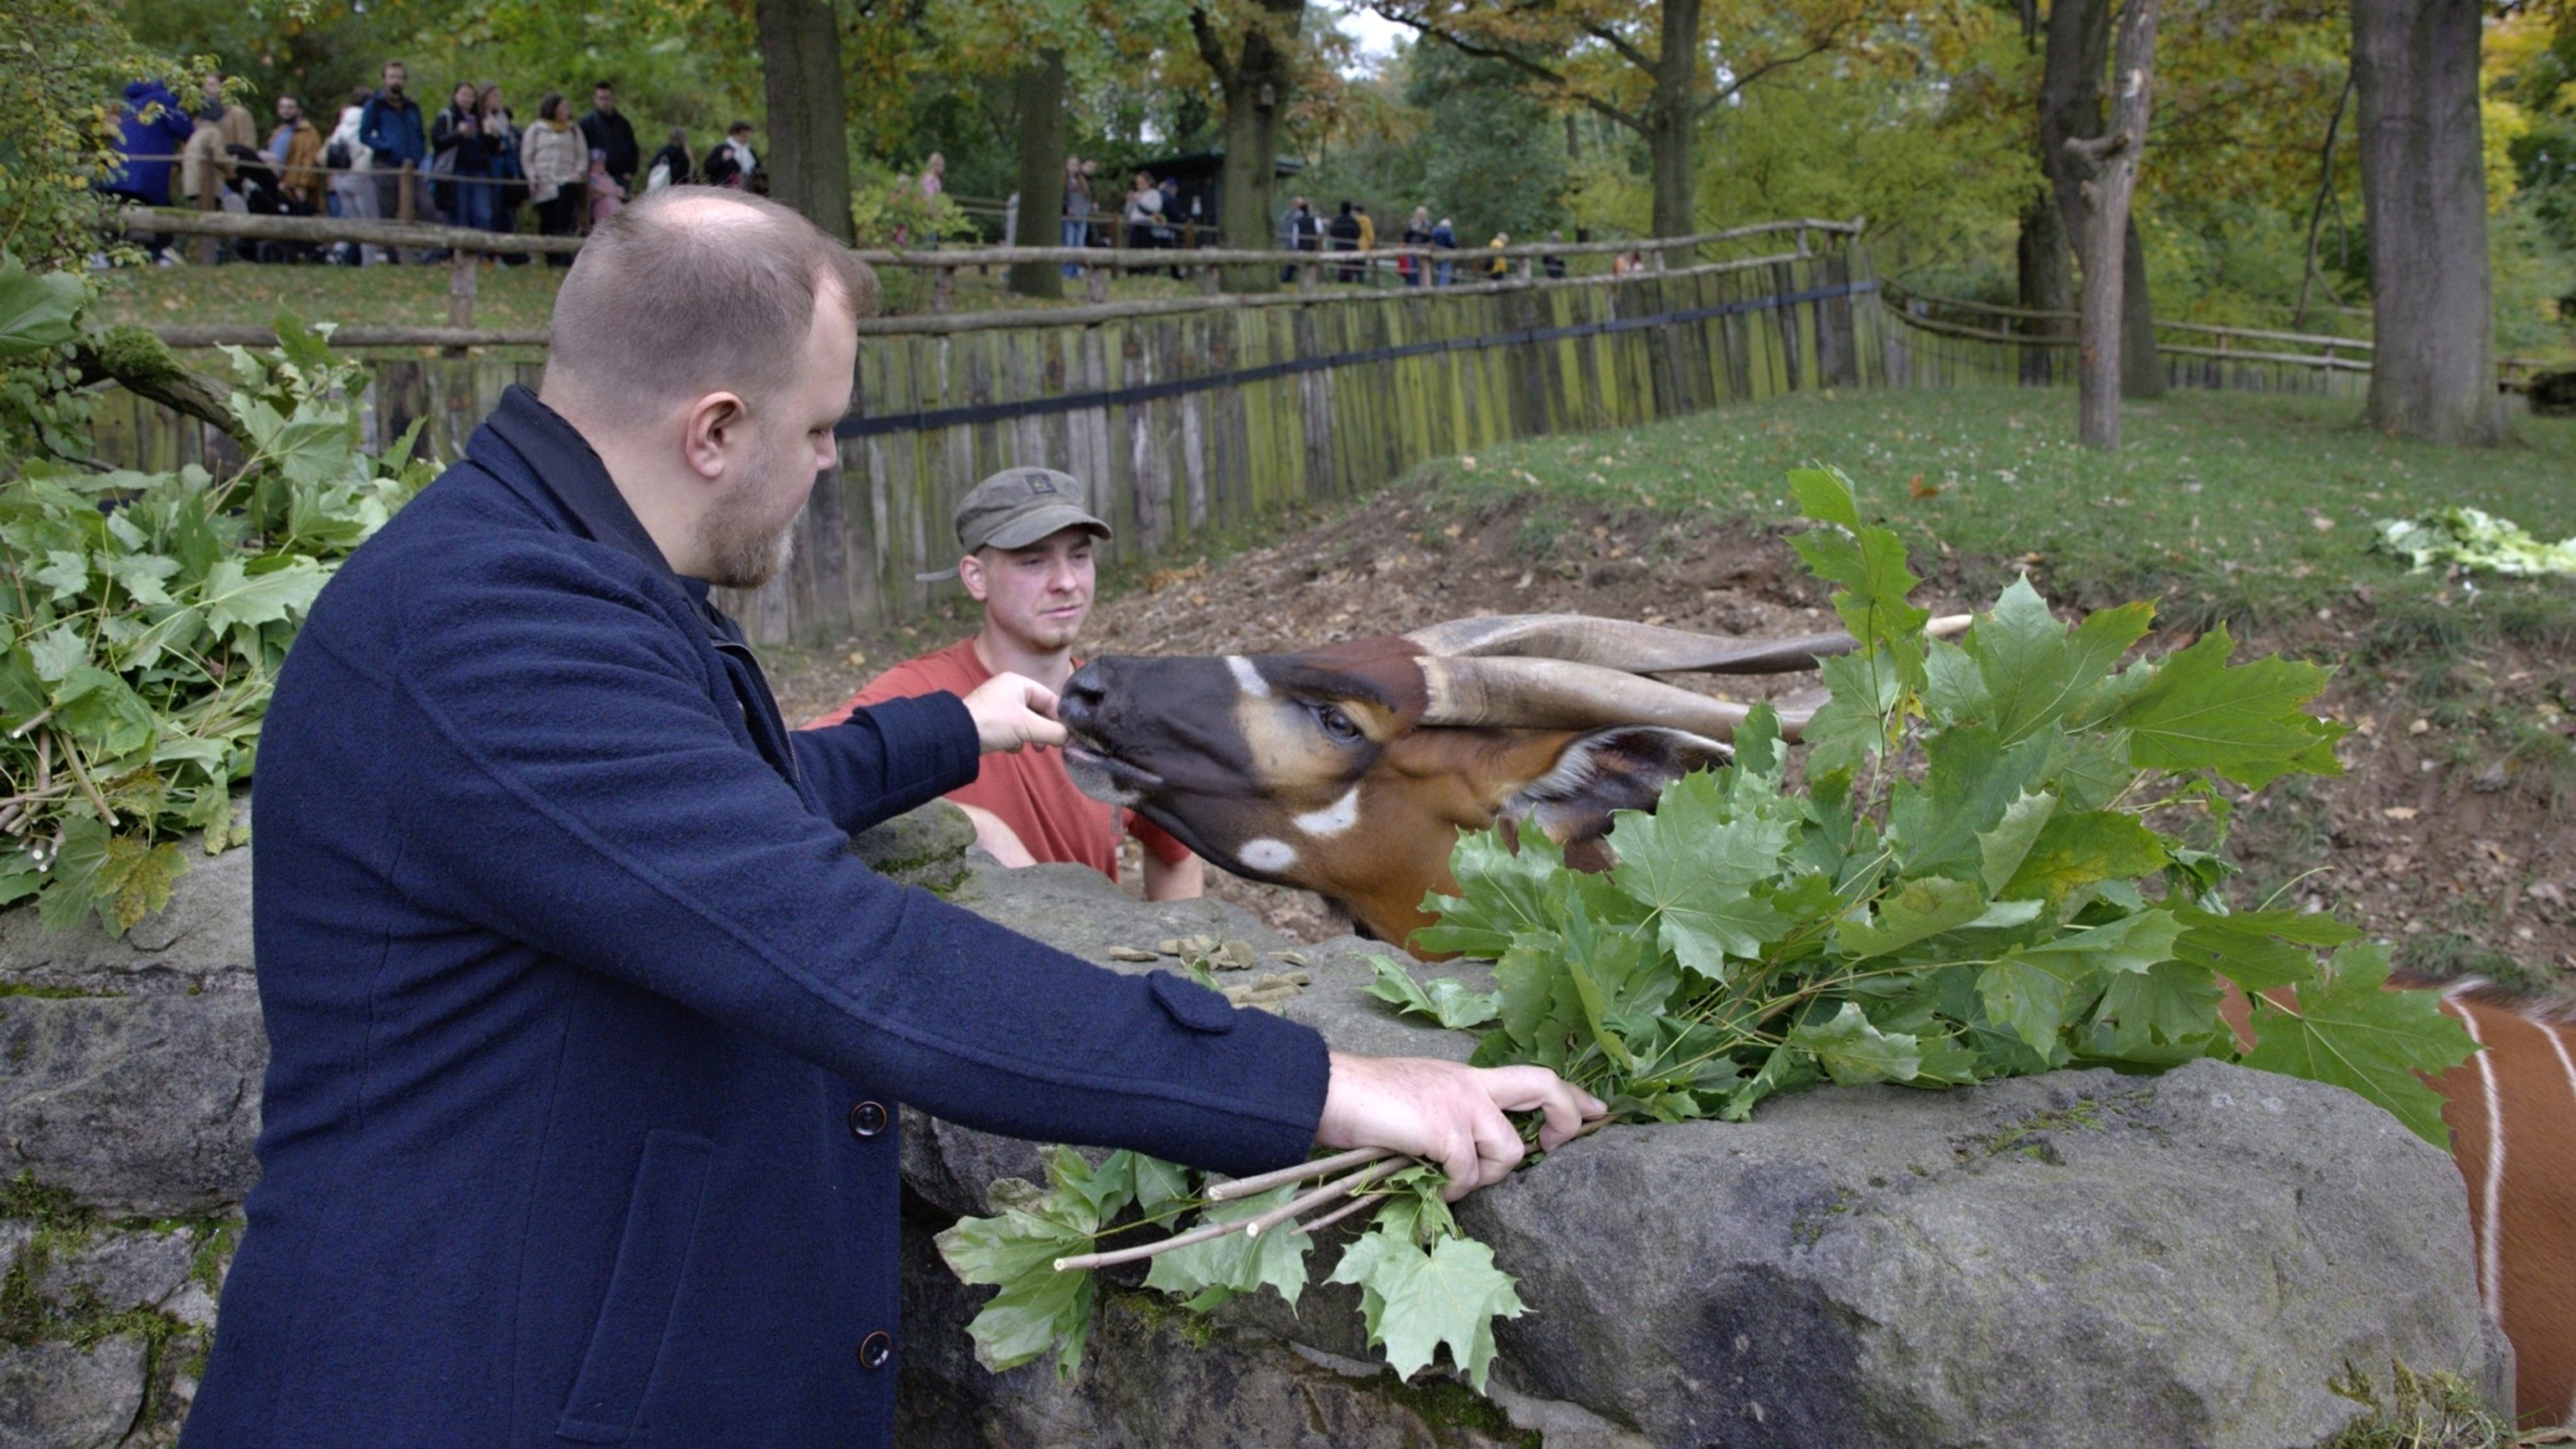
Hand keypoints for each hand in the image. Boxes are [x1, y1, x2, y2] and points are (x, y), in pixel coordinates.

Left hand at [961, 672, 1065, 753]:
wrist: (957, 736)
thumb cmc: (994, 723)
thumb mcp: (1028, 726)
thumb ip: (1054, 731)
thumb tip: (1071, 738)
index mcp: (1018, 682)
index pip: (1049, 698)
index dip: (1060, 717)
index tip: (1067, 735)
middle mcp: (1008, 690)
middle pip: (1037, 710)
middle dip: (1044, 729)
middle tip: (1050, 745)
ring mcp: (998, 705)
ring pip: (1025, 722)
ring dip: (1031, 736)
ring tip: (1033, 748)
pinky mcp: (990, 720)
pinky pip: (1011, 729)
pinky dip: (1015, 739)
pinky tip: (1011, 747)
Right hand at [1316, 1052, 1605, 1201]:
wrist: (1330, 1092)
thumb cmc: (1366, 1102)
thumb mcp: (1421, 1100)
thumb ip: (1453, 1117)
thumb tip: (1468, 1156)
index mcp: (1467, 1077)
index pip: (1535, 1076)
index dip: (1572, 1096)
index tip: (1598, 1111)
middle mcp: (1471, 1084)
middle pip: (1543, 1086)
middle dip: (1565, 1118)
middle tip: (1556, 1148)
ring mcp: (1459, 1104)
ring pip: (1508, 1149)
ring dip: (1487, 1175)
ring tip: (1454, 1179)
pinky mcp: (1442, 1128)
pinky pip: (1468, 1172)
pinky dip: (1453, 1188)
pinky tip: (1433, 1185)